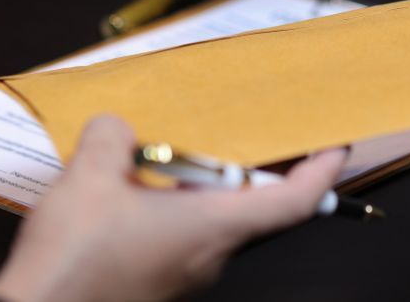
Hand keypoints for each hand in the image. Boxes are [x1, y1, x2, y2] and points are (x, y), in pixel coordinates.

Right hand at [0, 115, 346, 301]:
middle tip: (248, 130)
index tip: (337, 147)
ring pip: (213, 221)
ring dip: (201, 186)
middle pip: (253, 206)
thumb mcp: (89, 177)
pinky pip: (181, 236)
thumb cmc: (73, 265)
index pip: (294, 202)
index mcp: (213, 227)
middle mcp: (210, 255)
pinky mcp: (159, 281)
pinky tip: (134, 189)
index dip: (323, 172)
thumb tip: (117, 127)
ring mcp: (185, 273)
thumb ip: (112, 137)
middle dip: (250, 166)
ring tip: (169, 151)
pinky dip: (172, 208)